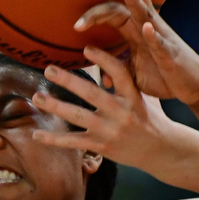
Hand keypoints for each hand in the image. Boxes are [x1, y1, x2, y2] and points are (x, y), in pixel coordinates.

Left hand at [30, 47, 182, 167]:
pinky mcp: (102, 146)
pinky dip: (54, 140)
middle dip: (68, 81)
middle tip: (48, 69)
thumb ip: (125, 81)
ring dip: (56, 106)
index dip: (103, 59)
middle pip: (91, 93)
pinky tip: (36, 135)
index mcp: (133, 96)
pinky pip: (74, 142)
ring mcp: (110, 131)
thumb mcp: (144, 96)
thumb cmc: (151, 118)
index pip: (118, 73)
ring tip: (37, 97)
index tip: (86, 48)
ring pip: (78, 116)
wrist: (161, 150)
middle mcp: (121, 112)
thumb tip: (102, 67)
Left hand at [75, 0, 198, 106]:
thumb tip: (93, 66)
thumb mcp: (132, 72)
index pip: (115, 7)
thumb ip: (113, 66)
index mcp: (136, 28)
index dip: (95, 11)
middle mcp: (148, 26)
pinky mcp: (170, 55)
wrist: (194, 87)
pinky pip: (160, 43)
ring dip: (136, 0)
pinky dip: (153, 36)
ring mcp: (160, 38)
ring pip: (147, 14)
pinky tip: (147, 28)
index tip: (75, 25)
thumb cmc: (164, 76)